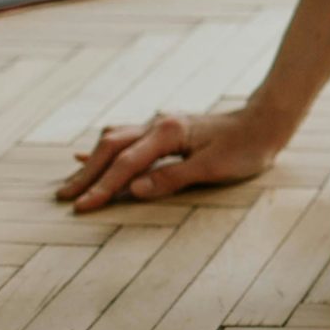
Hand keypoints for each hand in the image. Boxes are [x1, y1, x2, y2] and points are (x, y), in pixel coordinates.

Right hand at [56, 108, 287, 211]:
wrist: (264, 122)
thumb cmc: (245, 148)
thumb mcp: (213, 169)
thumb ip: (172, 178)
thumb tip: (133, 190)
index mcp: (169, 133)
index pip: (127, 163)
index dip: (103, 186)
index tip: (83, 207)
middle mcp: (159, 124)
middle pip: (111, 148)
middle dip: (87, 174)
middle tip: (64, 197)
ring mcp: (159, 125)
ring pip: (115, 141)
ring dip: (92, 162)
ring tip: (72, 183)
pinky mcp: (163, 131)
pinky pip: (125, 139)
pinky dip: (104, 150)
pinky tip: (86, 156)